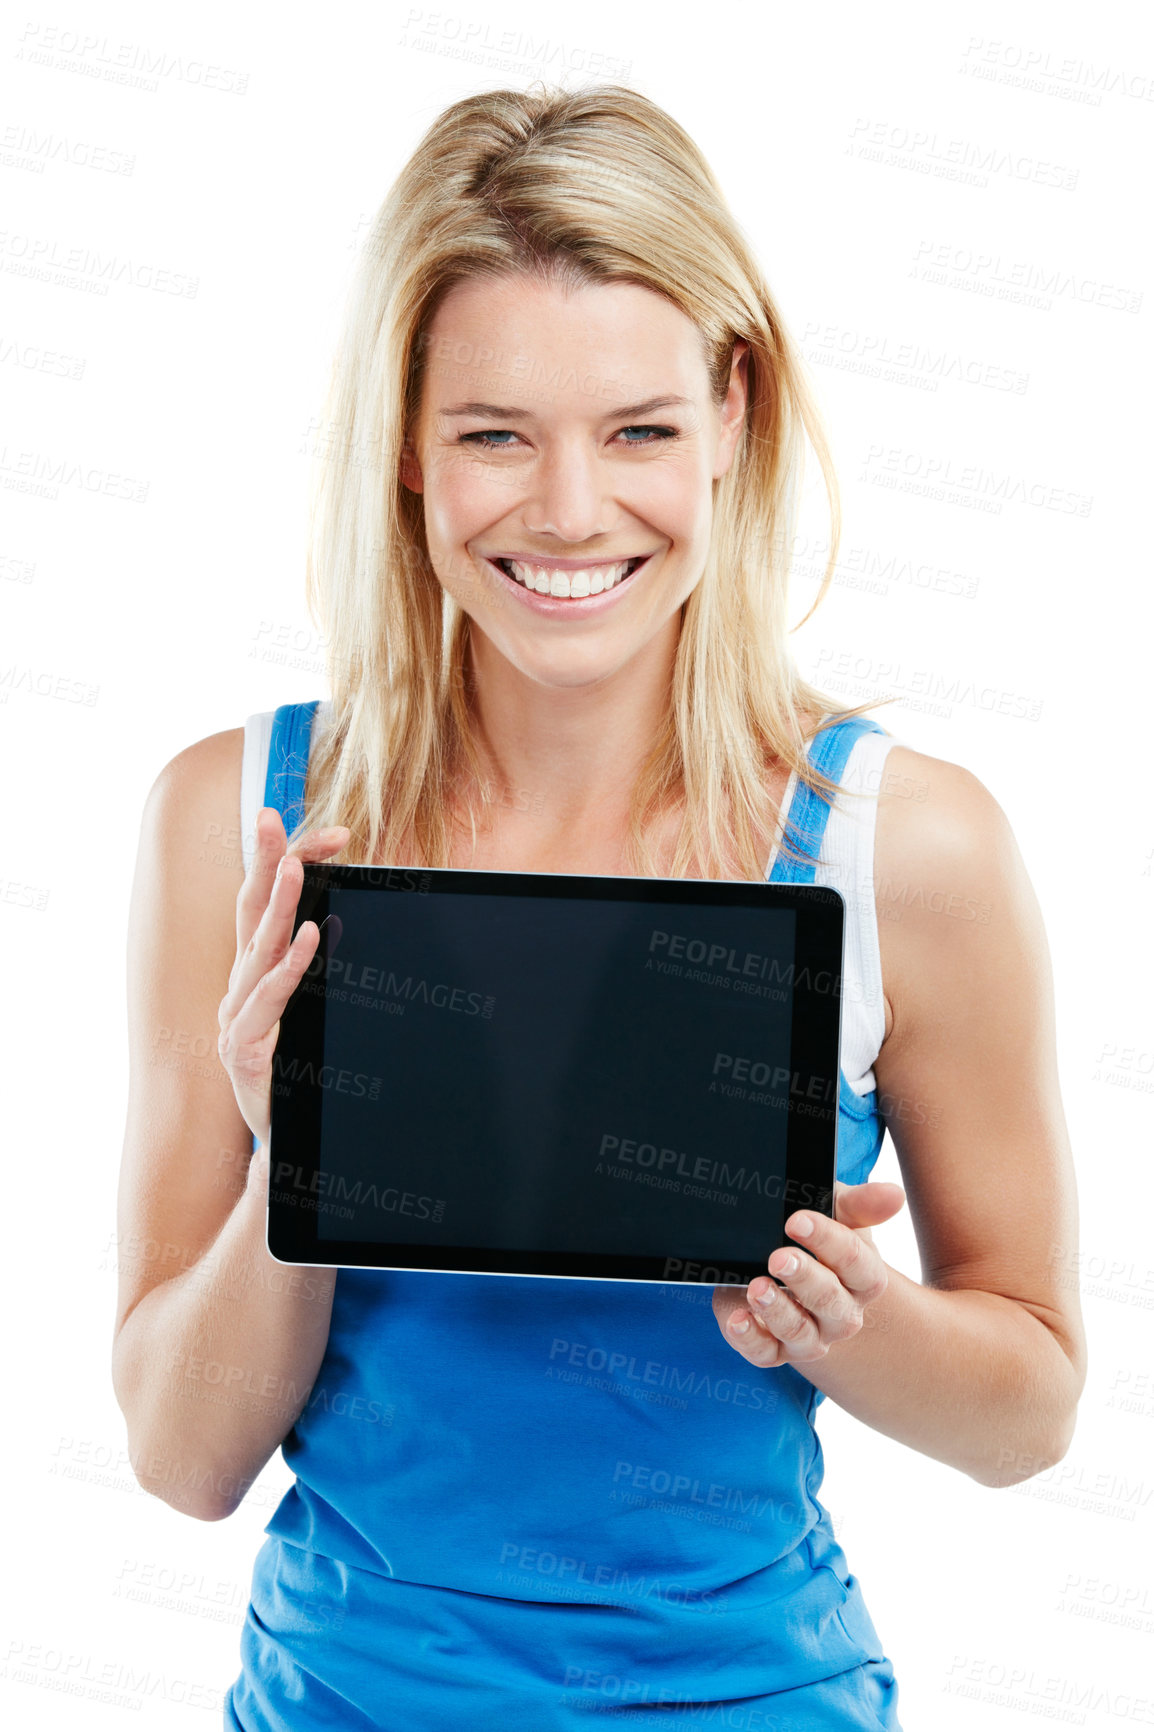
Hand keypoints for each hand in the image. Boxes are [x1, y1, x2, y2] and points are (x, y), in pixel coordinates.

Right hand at [217, 807, 349, 1148]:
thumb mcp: (318, 1012)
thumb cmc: (303, 1074)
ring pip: (258, 949)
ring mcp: (238, 1018)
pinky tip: (312, 935)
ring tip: (293, 866)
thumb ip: (327, 969)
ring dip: (279, 905)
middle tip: (270, 814)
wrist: (288, 1144)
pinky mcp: (245, 1050)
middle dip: (264, 859)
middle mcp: (241, 988)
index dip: (295, 863)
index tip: (336, 833)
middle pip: (252, 911)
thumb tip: (357, 917)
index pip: (270, 904)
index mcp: (257, 973)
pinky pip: (270, 999)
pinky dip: (291, 965)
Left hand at [712, 1181, 906, 1368]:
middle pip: (831, 1302)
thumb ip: (859, 1204)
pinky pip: (764, 1353)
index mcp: (863, 1279)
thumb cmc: (812, 1234)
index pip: (859, 1265)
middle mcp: (841, 1313)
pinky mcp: (774, 1350)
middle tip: (778, 1257)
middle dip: (805, 1278)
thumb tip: (895, 1194)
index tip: (798, 1220)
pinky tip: (737, 1318)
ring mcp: (809, 1335)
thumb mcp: (833, 1210)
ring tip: (756, 1287)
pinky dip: (749, 1337)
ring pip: (800, 1332)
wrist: (770, 1260)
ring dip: (777, 1310)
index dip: (830, 1241)